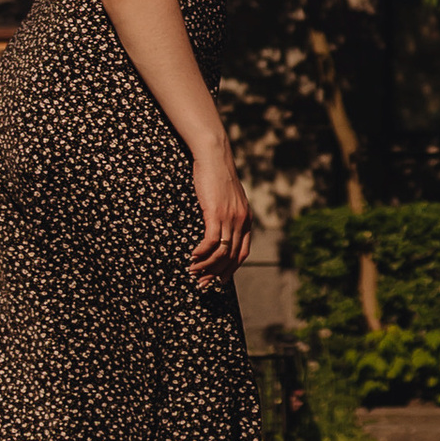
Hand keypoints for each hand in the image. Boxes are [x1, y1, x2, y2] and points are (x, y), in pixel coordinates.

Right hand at [190, 137, 253, 281]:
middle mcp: (241, 221)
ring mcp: (230, 217)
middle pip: (232, 257)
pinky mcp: (216, 213)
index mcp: (246, 219)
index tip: (219, 280)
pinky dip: (202, 253)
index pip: (242, 253)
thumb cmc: (217, 175)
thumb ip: (229, 214)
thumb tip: (220, 230)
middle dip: (216, 274)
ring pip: (221, 252)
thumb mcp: (228, 198)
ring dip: (206, 266)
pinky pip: (211, 241)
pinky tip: (193, 257)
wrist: (214, 156)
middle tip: (202, 284)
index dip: (231, 269)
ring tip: (193, 272)